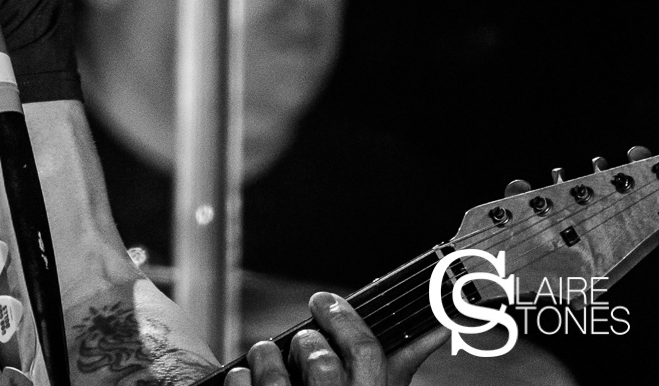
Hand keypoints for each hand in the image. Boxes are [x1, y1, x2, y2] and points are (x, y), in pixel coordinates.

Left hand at [227, 292, 446, 385]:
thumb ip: (400, 365)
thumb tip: (436, 328)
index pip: (369, 353)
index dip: (345, 319)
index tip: (325, 300)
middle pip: (322, 364)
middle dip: (307, 341)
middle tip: (302, 340)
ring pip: (277, 379)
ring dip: (267, 356)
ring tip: (267, 356)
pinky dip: (242, 378)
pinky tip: (246, 376)